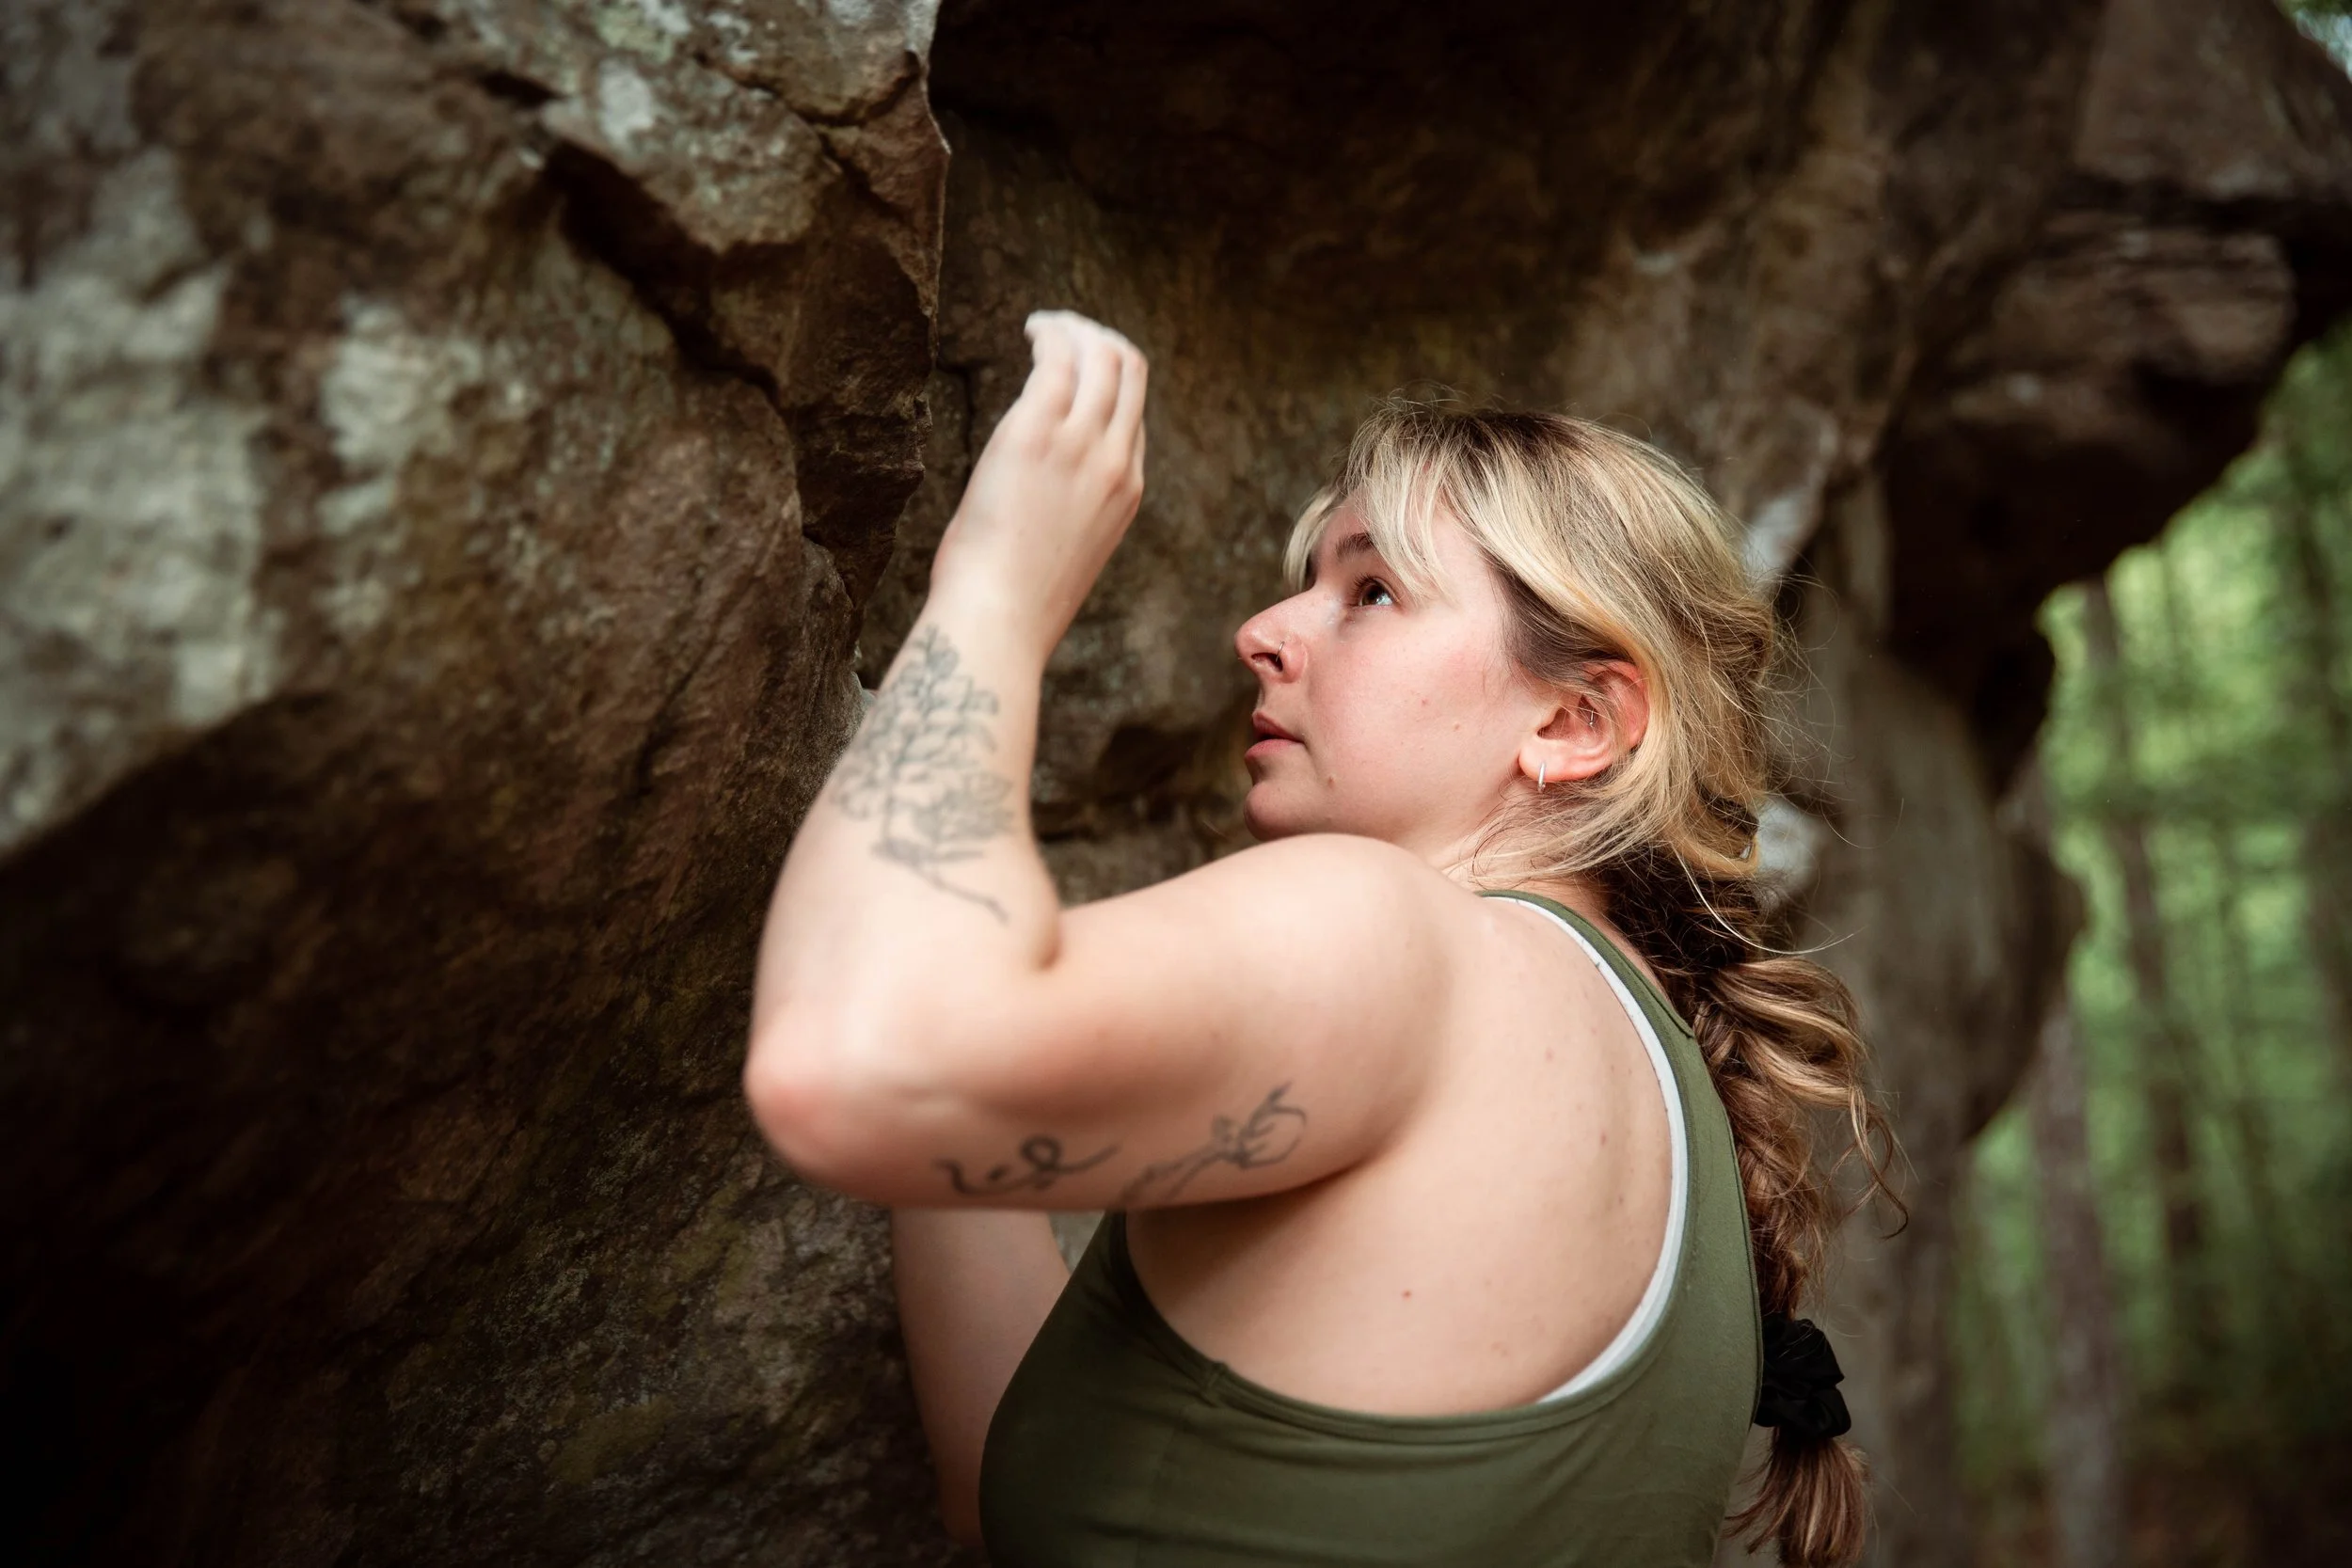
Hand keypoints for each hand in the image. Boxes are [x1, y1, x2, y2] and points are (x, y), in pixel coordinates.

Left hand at [929, 310, 1148, 654]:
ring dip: (1074, 328)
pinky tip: (1030, 329)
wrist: (1000, 620)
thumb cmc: (1015, 601)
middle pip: (1132, 372)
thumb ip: (1066, 514)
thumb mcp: (1063, 555)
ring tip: (1044, 325)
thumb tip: (1032, 502)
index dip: (1106, 384)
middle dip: (1101, 339)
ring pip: (1104, 355)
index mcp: (1126, 493)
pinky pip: (1057, 359)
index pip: (1132, 417)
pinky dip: (1050, 333)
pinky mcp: (1038, 431)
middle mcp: (1114, 462)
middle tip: (1064, 332)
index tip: (1073, 371)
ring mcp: (1081, 444)